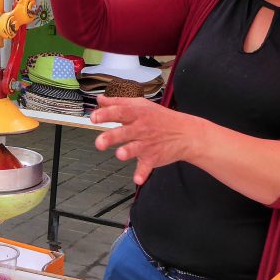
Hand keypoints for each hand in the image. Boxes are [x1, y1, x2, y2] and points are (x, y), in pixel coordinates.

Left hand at [90, 96, 204, 185]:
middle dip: (111, 137)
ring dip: (127, 152)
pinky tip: (137, 179)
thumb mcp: (140, 105)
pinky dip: (143, 173)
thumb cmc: (159, 118)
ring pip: (135, 148)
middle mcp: (140, 128)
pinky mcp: (152, 157)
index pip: (119, 112)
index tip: (94, 117)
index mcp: (136, 114)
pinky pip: (146, 166)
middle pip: (124, 132)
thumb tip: (99, 100)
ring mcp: (147, 144)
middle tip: (99, 142)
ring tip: (120, 154)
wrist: (185, 134)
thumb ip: (118, 103)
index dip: (106, 114)